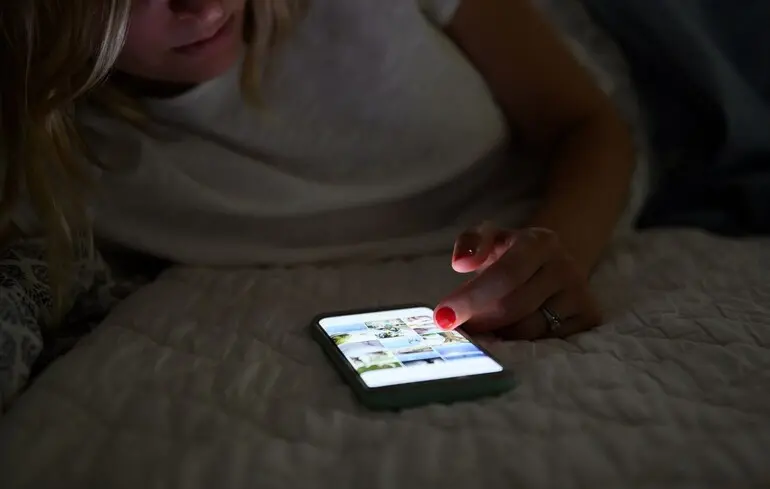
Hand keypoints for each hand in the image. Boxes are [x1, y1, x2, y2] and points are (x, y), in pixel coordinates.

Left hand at [433, 223, 601, 339]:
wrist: (557, 262)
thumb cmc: (514, 253)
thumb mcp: (490, 238)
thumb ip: (470, 242)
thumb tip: (461, 263)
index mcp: (540, 242)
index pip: (504, 275)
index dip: (472, 298)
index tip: (443, 317)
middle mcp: (565, 267)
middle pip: (513, 308)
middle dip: (480, 321)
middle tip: (459, 328)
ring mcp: (581, 294)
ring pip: (528, 330)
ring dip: (500, 334)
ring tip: (486, 328)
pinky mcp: (590, 317)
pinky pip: (547, 342)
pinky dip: (523, 344)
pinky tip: (512, 335)